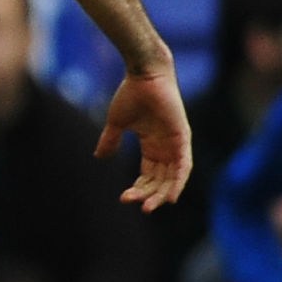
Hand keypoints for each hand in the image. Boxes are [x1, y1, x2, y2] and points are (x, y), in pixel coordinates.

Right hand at [99, 65, 190, 210]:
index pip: (148, 175)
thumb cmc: (131, 95)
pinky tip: (171, 196)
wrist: (144, 75)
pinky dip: (178, 182)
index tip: (123, 197)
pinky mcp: (182, 138)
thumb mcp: (117, 123)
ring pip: (172, 177)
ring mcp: (176, 143)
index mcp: (152, 145)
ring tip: (149, 206)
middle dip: (148, 194)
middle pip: (160, 180)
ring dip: (162, 193)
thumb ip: (110, 141)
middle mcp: (166, 147)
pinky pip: (183, 166)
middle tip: (133, 204)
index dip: (138, 188)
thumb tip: (98, 157)